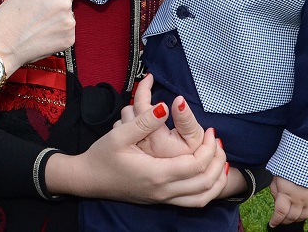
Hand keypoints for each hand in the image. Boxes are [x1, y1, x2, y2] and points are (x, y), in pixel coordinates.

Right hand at [0, 0, 81, 69]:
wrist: (1, 47)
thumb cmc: (8, 15)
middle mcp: (64, 4)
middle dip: (60, 0)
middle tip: (38, 11)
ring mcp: (68, 23)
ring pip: (69, 14)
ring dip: (59, 17)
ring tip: (38, 24)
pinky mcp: (69, 39)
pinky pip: (68, 30)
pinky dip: (59, 32)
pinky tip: (42, 35)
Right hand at [47, 99, 228, 205]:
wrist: (88, 179)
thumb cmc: (102, 155)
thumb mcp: (120, 134)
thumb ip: (145, 121)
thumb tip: (166, 106)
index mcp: (156, 174)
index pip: (196, 165)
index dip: (208, 148)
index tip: (210, 130)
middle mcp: (163, 191)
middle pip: (205, 183)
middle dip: (218, 161)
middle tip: (218, 141)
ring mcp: (162, 198)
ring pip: (202, 197)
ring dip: (216, 179)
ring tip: (218, 159)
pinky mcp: (160, 200)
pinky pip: (193, 202)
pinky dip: (207, 190)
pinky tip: (207, 175)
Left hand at [119, 74, 205, 158]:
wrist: (169, 179)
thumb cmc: (187, 156)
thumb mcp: (193, 140)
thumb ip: (187, 120)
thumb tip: (179, 101)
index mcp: (158, 141)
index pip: (142, 105)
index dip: (144, 88)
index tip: (149, 78)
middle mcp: (141, 145)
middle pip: (130, 109)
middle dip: (139, 97)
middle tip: (147, 85)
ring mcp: (132, 148)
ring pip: (124, 116)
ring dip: (133, 110)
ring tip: (146, 109)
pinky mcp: (126, 150)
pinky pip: (120, 126)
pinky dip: (127, 122)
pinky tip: (138, 125)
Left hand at [268, 176, 307, 226]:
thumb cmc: (290, 166)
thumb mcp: (277, 177)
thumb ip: (275, 190)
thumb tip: (276, 200)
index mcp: (286, 194)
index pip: (280, 213)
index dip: (275, 220)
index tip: (272, 223)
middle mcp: (298, 200)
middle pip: (291, 217)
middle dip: (284, 221)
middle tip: (280, 220)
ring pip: (303, 217)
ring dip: (295, 219)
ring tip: (290, 217)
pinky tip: (303, 213)